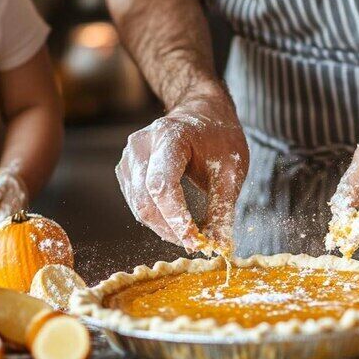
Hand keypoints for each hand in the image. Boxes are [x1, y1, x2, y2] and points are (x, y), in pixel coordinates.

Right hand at [116, 92, 248, 251]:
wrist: (201, 112)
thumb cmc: (218, 137)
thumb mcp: (232, 169)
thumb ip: (223, 207)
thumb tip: (219, 246)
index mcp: (168, 136)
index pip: (162, 185)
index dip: (176, 219)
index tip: (197, 242)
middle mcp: (141, 145)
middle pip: (146, 200)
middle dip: (171, 229)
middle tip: (198, 244)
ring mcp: (129, 157)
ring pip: (139, 207)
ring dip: (164, 227)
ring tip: (192, 233)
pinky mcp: (126, 170)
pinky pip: (136, 203)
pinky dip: (156, 218)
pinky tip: (177, 221)